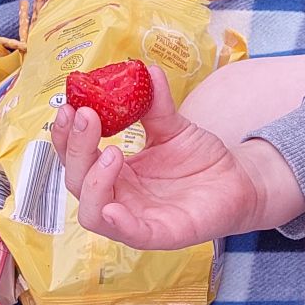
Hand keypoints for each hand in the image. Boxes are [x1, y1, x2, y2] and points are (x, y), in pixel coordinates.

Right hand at [50, 64, 279, 247]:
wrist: (238, 181)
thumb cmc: (199, 160)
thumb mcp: (174, 126)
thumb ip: (156, 104)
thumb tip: (145, 69)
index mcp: (112, 171)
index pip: (75, 155)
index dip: (66, 134)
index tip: (70, 106)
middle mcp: (116, 196)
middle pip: (77, 179)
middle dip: (76, 148)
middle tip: (87, 116)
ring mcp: (134, 218)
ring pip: (92, 212)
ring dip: (93, 182)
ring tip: (111, 152)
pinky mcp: (158, 235)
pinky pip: (130, 234)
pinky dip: (118, 223)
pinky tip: (113, 206)